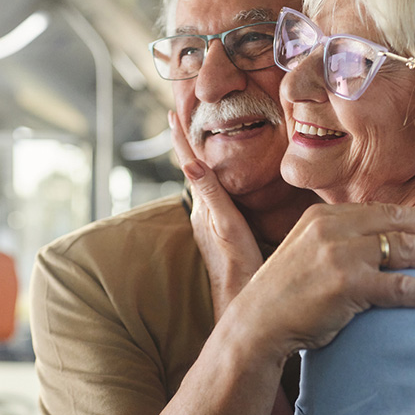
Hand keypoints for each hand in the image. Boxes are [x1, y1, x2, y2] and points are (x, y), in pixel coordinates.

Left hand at [170, 111, 262, 319]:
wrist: (242, 300)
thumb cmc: (240, 265)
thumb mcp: (227, 225)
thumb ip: (211, 194)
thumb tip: (190, 161)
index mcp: (204, 206)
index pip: (190, 164)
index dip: (181, 139)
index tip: (172, 114)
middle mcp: (203, 212)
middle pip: (193, 170)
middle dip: (187, 143)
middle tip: (180, 118)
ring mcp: (210, 223)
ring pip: (203, 183)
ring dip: (198, 160)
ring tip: (195, 141)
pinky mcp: (221, 232)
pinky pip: (214, 196)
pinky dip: (212, 179)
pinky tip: (217, 181)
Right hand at [226, 202, 414, 357]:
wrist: (257, 325)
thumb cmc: (284, 296)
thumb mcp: (306, 253)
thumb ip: (336, 241)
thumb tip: (374, 242)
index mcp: (323, 216)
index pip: (381, 210)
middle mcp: (333, 228)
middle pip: (399, 222)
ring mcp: (341, 255)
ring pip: (406, 249)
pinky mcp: (349, 285)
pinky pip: (401, 286)